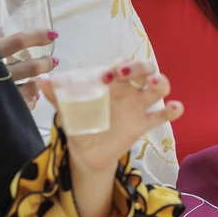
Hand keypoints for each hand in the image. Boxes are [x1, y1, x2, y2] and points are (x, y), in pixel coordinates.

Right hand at [0, 29, 56, 109]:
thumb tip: (2, 28)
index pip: (18, 41)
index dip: (37, 36)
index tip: (53, 34)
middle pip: (30, 67)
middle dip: (45, 63)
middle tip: (52, 61)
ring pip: (31, 87)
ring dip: (39, 83)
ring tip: (40, 80)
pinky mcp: (0, 110)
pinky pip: (24, 105)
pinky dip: (31, 100)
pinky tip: (31, 96)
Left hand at [38, 61, 182, 175]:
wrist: (85, 152)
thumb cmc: (79, 123)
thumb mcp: (66, 110)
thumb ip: (58, 96)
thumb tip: (41, 80)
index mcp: (110, 81)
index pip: (120, 64)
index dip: (116, 66)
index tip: (104, 77)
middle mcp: (127, 89)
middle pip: (144, 68)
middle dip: (139, 66)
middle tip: (125, 72)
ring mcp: (138, 105)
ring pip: (157, 87)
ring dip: (160, 82)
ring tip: (154, 84)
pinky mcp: (144, 124)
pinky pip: (162, 115)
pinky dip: (172, 109)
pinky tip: (176, 107)